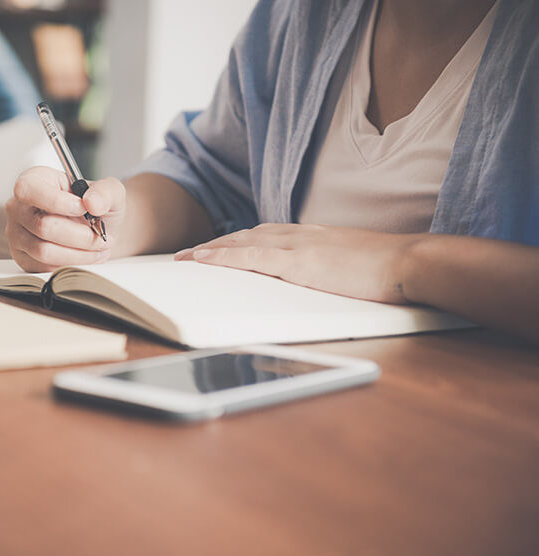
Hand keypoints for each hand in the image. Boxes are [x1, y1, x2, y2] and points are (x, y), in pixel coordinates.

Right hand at [6, 166, 125, 271]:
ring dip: (78, 253)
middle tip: (100, 236)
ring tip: (96, 248)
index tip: (83, 209)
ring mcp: (17, 234)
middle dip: (79, 235)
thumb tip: (92, 202)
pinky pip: (44, 267)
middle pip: (43, 226)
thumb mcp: (109, 191)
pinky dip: (70, 265)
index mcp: (34, 181)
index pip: (29, 191)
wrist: (96, 229)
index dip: (58, 203)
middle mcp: (18, 207)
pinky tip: (84, 256)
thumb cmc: (95, 207)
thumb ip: (105, 191)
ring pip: (44, 251)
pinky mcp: (23, 258)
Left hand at [174, 223, 424, 302]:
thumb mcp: (351, 265)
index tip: (219, 249)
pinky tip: (202, 259)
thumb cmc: (388, 270)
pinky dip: (223, 256)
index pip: (267, 236)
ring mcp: (298, 245)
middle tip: (189, 254)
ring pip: (242, 242)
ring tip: (186, 257)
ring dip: (211, 250)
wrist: (409, 263)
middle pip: (248, 235)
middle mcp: (301, 235)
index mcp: (313, 236)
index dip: (239, 242)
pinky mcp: (298, 262)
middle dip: (217, 245)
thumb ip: (330, 268)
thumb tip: (321, 280)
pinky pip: (251, 256)